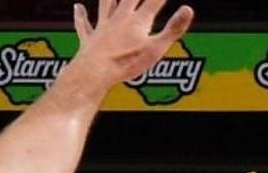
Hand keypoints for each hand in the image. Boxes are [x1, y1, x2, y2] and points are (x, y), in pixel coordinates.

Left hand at [72, 0, 194, 89]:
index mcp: (138, 21)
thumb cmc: (126, 62)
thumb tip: (188, 9)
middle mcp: (119, 19)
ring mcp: (103, 27)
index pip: (153, 1)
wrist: (96, 72)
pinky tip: (78, 8)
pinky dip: (81, 16)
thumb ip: (173, 29)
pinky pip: (84, 24)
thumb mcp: (156, 48)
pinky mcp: (91, 39)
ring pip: (106, 4)